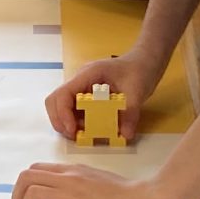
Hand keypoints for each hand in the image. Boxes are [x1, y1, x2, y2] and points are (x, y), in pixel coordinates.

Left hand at [12, 162, 180, 198]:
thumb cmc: (126, 195)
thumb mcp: (96, 178)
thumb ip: (75, 181)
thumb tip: (58, 191)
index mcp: (73, 171)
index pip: (35, 169)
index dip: (25, 186)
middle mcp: (69, 181)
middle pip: (25, 179)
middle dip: (18, 197)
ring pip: (31, 196)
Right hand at [42, 54, 163, 137]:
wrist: (144, 62)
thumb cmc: (139, 70)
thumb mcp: (137, 92)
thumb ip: (130, 113)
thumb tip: (125, 134)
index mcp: (88, 74)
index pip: (63, 94)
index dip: (63, 114)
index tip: (73, 131)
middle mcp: (80, 80)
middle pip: (55, 100)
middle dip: (60, 121)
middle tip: (74, 136)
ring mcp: (81, 87)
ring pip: (62, 106)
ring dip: (68, 122)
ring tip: (83, 134)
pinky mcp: (86, 95)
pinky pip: (74, 109)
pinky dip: (77, 121)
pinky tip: (90, 129)